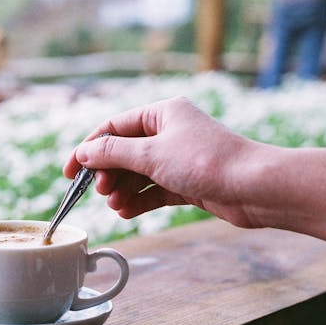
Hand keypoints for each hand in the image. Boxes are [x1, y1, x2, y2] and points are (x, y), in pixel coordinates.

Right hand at [63, 96, 259, 226]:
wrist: (255, 188)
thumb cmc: (207, 162)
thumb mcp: (151, 154)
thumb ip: (113, 153)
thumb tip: (83, 152)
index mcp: (162, 112)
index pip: (114, 127)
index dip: (89, 148)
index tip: (70, 171)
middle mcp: (170, 132)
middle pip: (125, 151)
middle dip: (108, 172)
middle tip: (99, 190)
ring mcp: (180, 158)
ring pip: (139, 172)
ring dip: (122, 189)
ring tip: (114, 205)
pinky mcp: (188, 182)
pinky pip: (154, 190)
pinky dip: (139, 199)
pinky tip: (127, 212)